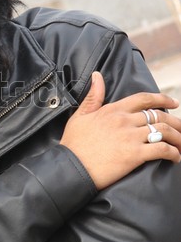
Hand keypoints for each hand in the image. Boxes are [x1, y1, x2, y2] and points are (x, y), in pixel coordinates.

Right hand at [60, 71, 180, 189]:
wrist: (71, 167)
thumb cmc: (73, 143)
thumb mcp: (80, 116)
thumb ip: (93, 96)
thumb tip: (97, 75)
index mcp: (112, 110)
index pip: (143, 99)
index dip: (162, 99)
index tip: (173, 102)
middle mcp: (124, 120)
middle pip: (158, 116)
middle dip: (175, 122)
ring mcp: (130, 137)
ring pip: (164, 131)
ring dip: (178, 137)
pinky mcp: (135, 154)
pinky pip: (162, 149)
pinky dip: (173, 153)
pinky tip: (175, 157)